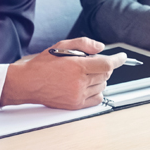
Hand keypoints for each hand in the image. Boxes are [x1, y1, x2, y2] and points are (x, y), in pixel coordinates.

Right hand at [1, 38, 125, 108]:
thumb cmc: (42, 65)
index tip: (123, 57)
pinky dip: (96, 91)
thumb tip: (101, 48)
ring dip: (98, 79)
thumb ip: (83, 44)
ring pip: (102, 86)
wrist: (27, 83)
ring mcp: (78, 95)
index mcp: (77, 67)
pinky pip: (97, 98)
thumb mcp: (61, 46)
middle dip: (102, 67)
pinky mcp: (75, 105)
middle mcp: (79, 82)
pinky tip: (86, 86)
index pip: (107, 64)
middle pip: (106, 75)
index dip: (118, 60)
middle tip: (89, 64)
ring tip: (83, 75)